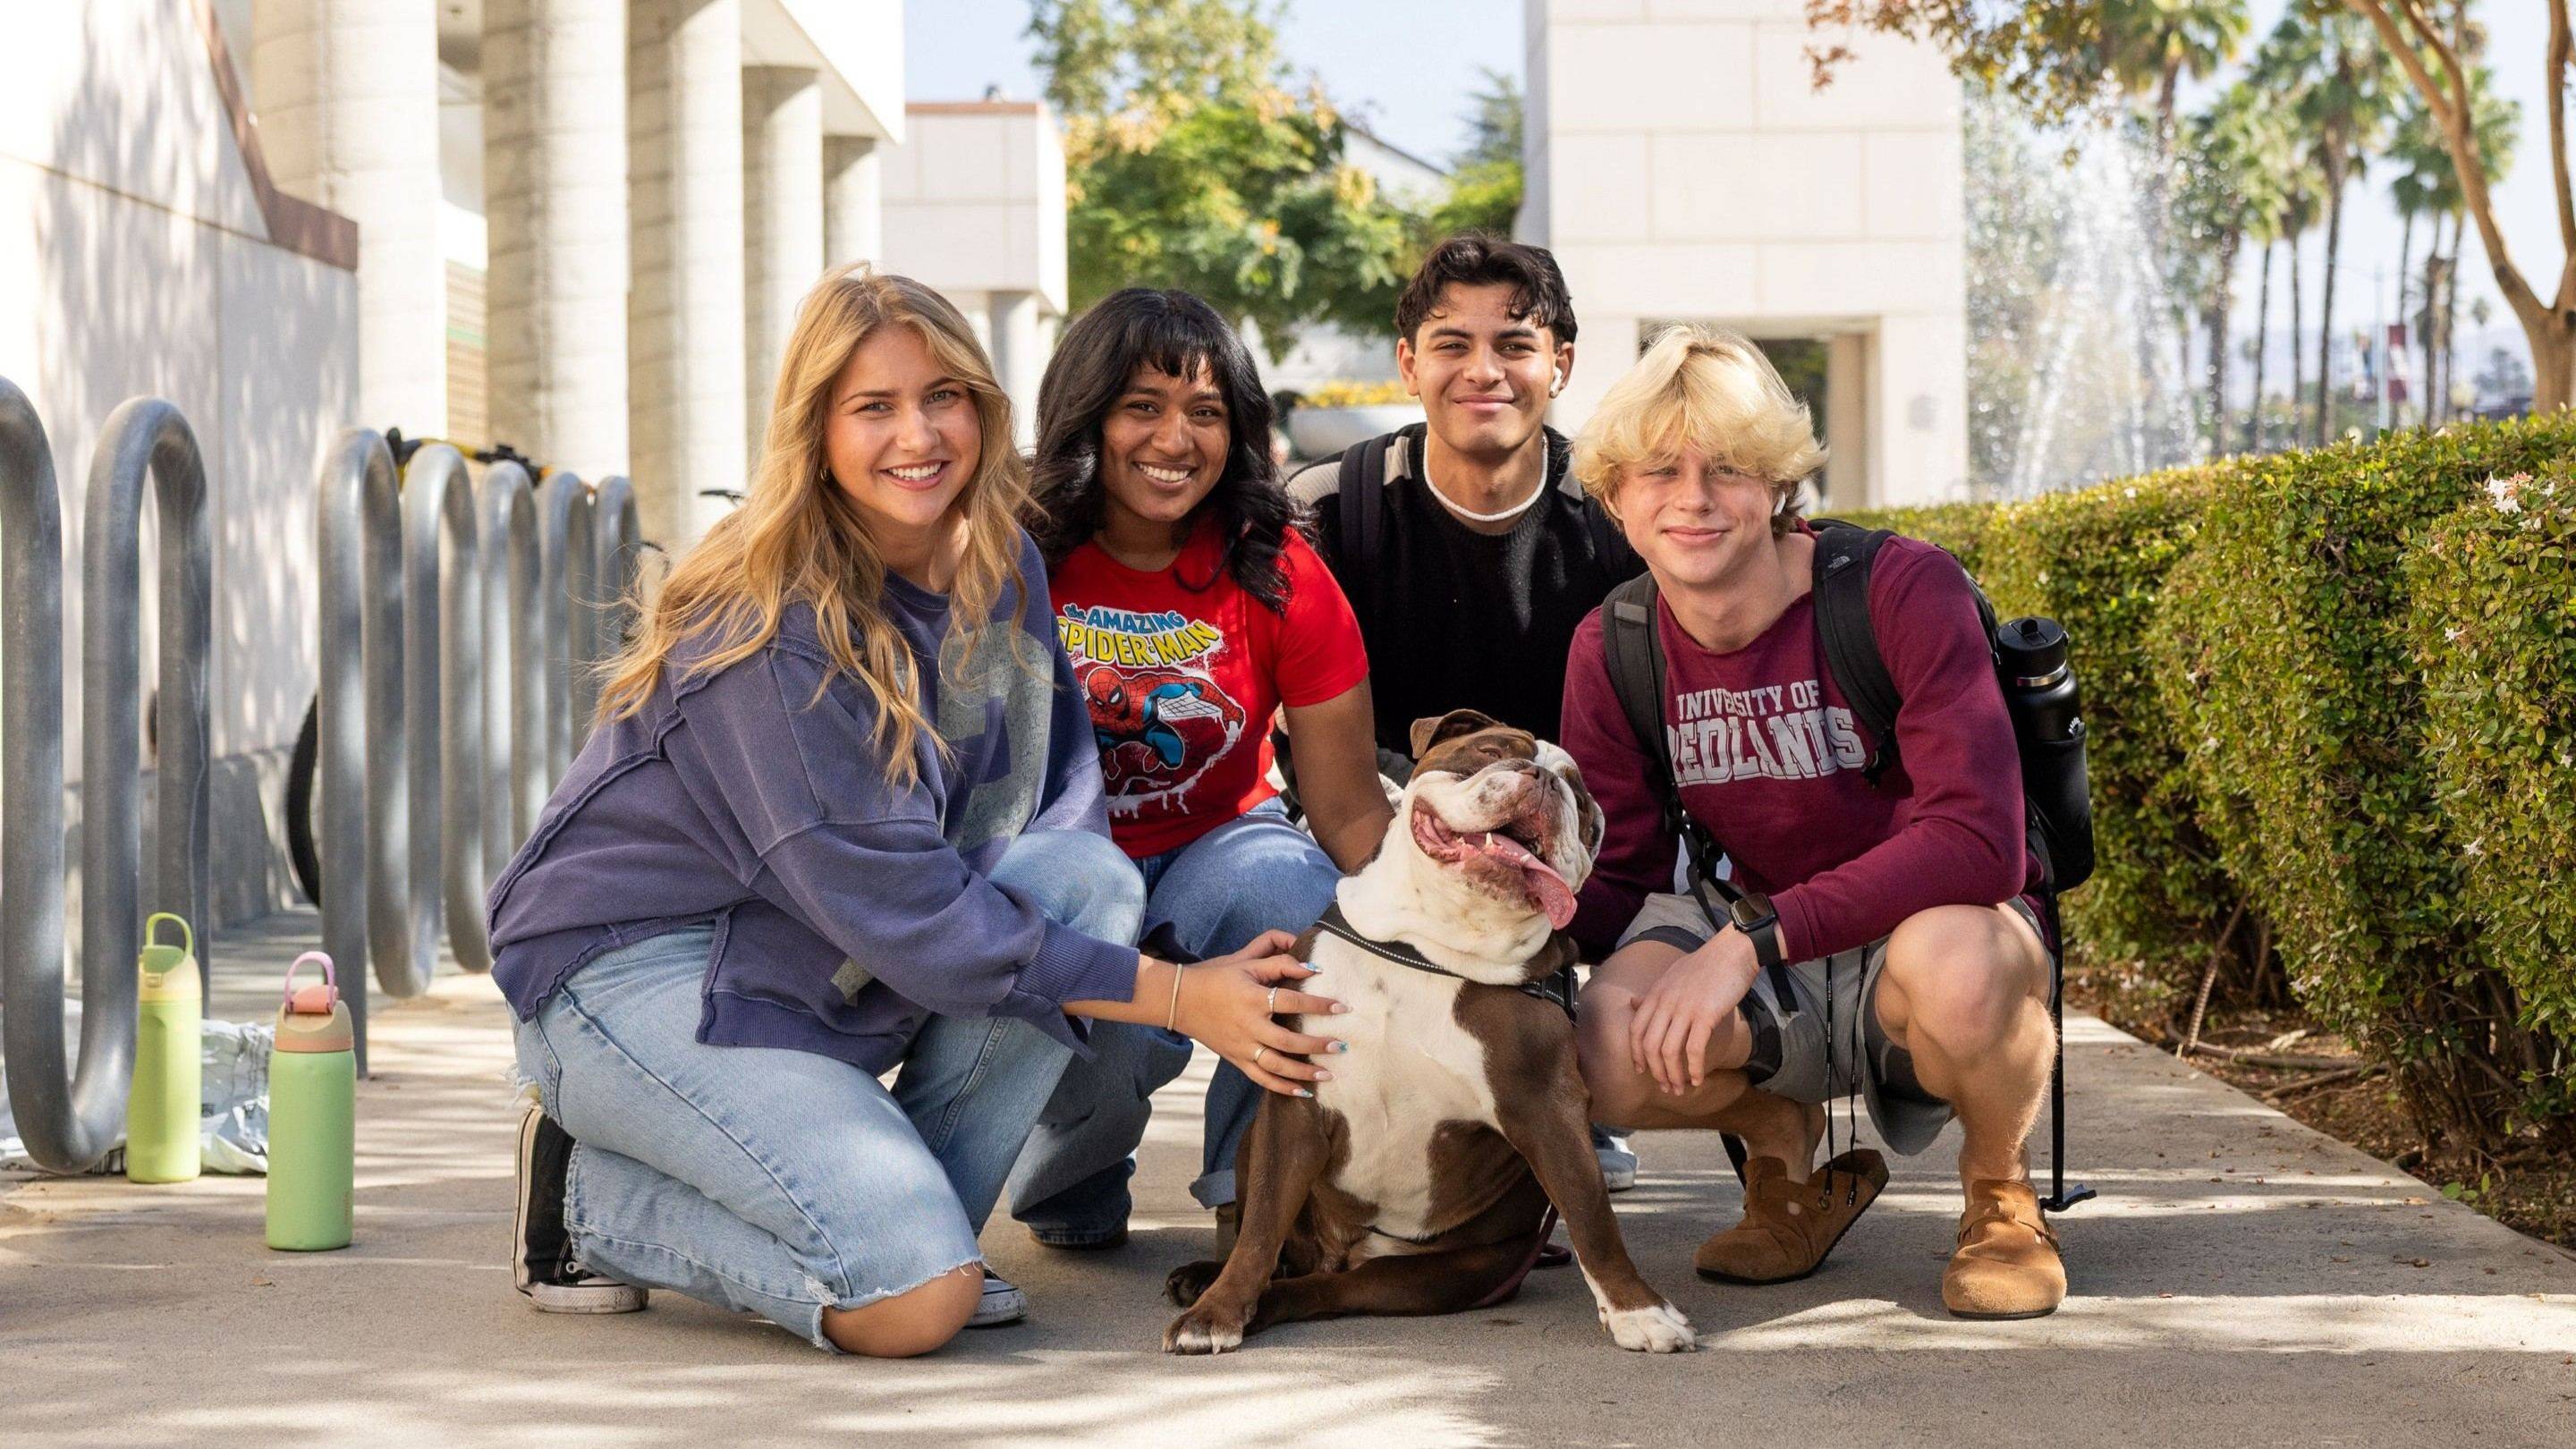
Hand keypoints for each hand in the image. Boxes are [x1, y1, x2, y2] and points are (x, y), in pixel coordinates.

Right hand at [1173, 931, 1348, 1096]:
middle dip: (1316, 1045)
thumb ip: (1279, 962)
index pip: (1292, 1002)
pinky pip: (1261, 1078)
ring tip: (1328, 1074)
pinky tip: (1303, 1091)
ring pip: (1276, 1065)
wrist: (1180, 999)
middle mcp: (1248, 1025)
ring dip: (1303, 1072)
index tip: (1343, 1008)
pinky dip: (1282, 1087)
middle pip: (1288, 1040)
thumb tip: (1313, 968)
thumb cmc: (1216, 976)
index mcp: (1252, 998)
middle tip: (1341, 1046)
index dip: (1319, 1005)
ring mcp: (1241, 1046)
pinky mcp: (1236, 1059)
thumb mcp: (1246, 963)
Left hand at [1628, 930, 1757, 1096]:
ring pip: (1669, 1052)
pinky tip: (1698, 1079)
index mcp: (1656, 993)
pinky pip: (1693, 1049)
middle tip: (1666, 1087)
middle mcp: (1665, 1002)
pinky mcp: (1705, 1015)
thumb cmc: (1706, 964)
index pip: (1635, 1030)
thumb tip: (1633, 1003)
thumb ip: (1653, 994)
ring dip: (1674, 1075)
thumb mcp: (1672, 975)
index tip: (1642, 1071)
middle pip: (1649, 1046)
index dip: (1636, 1054)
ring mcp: (1684, 1008)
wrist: (1733, 951)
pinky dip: (1693, 1069)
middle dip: (1656, 1072)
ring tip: (1681, 1088)